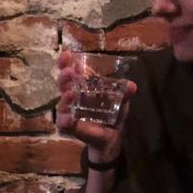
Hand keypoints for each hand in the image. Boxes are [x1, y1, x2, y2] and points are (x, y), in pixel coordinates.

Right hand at [55, 49, 136, 163]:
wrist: (112, 138)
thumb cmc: (113, 115)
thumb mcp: (121, 102)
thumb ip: (125, 93)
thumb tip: (131, 86)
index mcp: (82, 87)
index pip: (71, 71)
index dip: (66, 62)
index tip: (67, 54)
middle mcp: (73, 97)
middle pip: (62, 84)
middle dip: (64, 76)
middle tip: (70, 72)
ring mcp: (70, 112)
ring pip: (61, 103)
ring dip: (64, 97)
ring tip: (70, 94)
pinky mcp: (71, 127)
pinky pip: (64, 123)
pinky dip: (64, 121)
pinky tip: (68, 119)